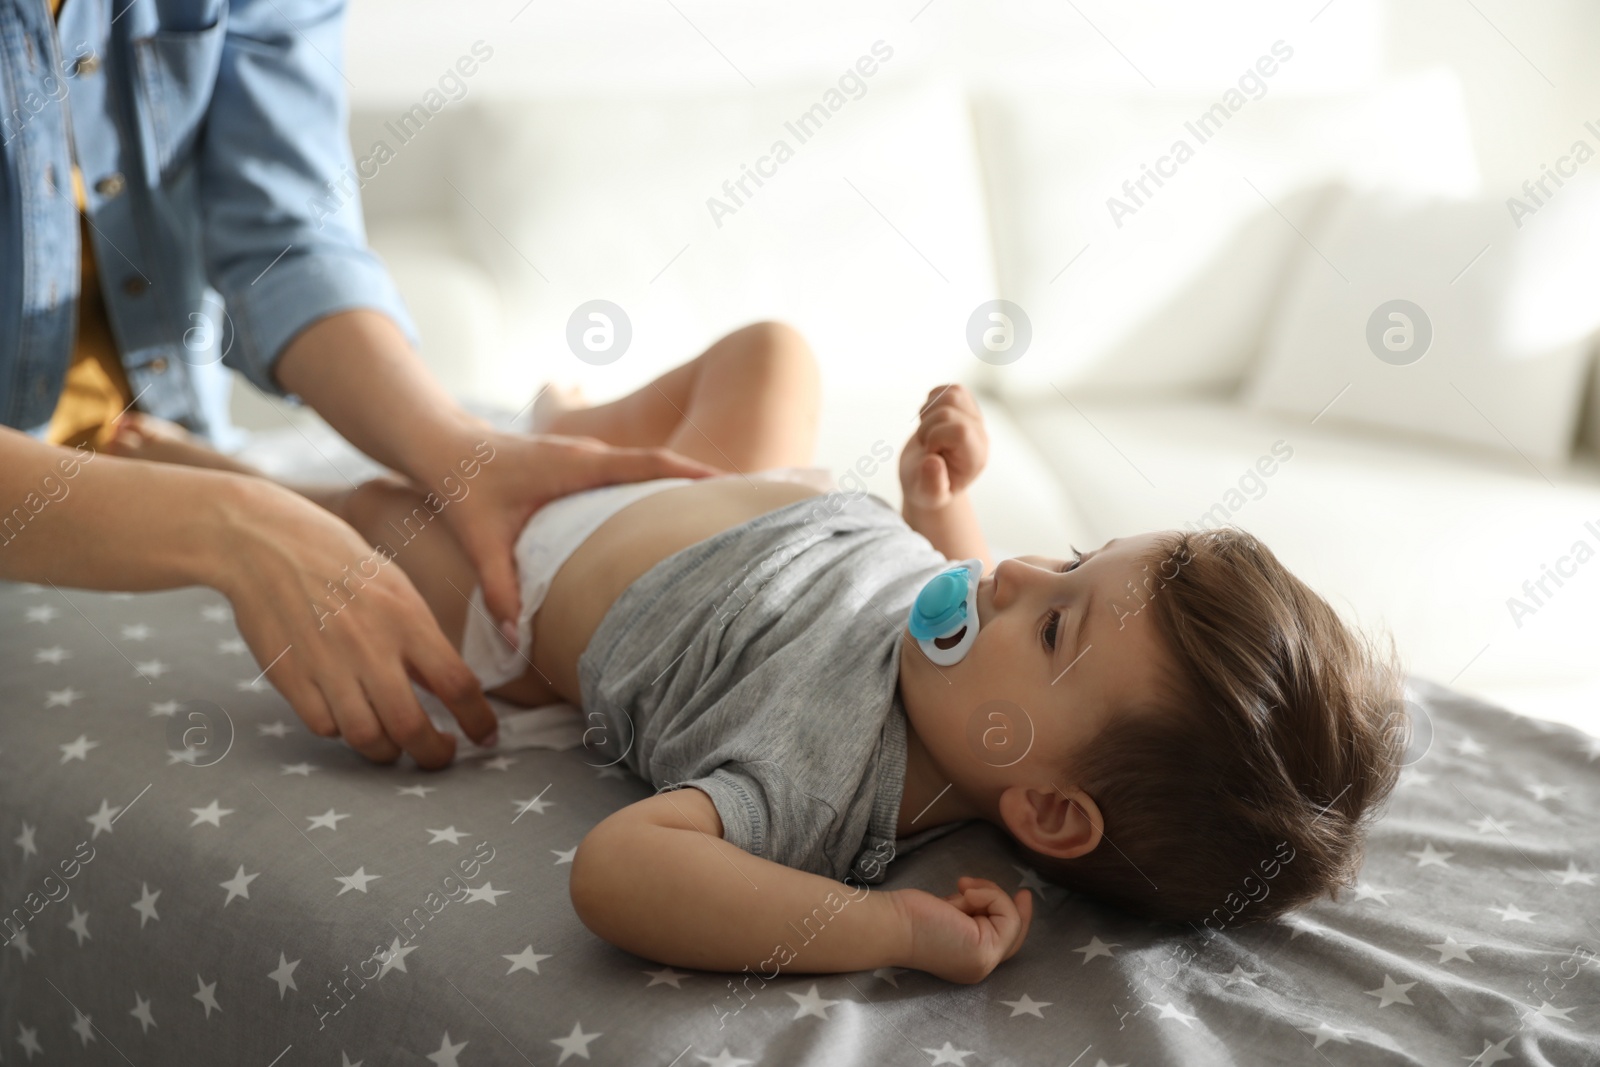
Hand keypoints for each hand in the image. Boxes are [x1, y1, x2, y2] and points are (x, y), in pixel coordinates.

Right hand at [221, 480, 495, 768]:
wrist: (267, 544)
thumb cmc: (342, 563)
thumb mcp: (396, 588)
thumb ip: (422, 639)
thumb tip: (451, 688)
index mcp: (407, 619)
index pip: (457, 684)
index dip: (478, 720)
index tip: (486, 737)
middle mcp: (370, 647)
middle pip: (411, 727)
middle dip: (433, 754)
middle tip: (440, 756)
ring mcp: (327, 665)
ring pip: (366, 738)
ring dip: (387, 752)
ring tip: (394, 746)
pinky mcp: (290, 677)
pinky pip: (325, 726)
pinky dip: (341, 730)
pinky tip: (348, 717)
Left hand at [426, 431, 718, 636]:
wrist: (442, 446)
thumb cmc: (464, 486)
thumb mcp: (482, 540)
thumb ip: (500, 589)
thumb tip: (514, 639)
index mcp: (578, 464)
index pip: (648, 463)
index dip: (691, 473)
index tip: (732, 484)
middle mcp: (589, 455)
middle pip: (660, 465)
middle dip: (701, 482)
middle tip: (745, 508)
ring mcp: (587, 456)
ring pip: (646, 468)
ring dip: (679, 485)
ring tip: (718, 514)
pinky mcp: (581, 464)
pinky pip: (630, 473)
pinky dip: (655, 488)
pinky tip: (668, 514)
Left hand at [890, 876, 1032, 983]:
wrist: (892, 925)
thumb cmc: (910, 916)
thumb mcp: (950, 914)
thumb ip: (970, 913)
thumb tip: (981, 898)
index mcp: (969, 960)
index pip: (1002, 943)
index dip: (1014, 919)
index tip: (1022, 896)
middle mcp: (979, 967)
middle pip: (1013, 934)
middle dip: (1013, 908)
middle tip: (1023, 892)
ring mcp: (983, 963)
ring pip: (1011, 920)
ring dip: (989, 895)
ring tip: (960, 889)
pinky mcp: (984, 952)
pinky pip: (1007, 915)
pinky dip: (990, 895)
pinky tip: (965, 892)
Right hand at [899, 385, 988, 510]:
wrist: (927, 477)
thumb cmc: (927, 487)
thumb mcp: (927, 495)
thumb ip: (931, 485)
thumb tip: (932, 462)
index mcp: (975, 457)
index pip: (960, 431)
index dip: (936, 437)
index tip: (930, 453)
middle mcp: (979, 435)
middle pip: (950, 410)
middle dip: (926, 428)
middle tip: (926, 447)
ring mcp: (973, 418)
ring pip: (951, 394)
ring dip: (929, 413)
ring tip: (927, 433)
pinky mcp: (964, 406)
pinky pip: (949, 388)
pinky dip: (932, 401)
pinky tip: (929, 420)